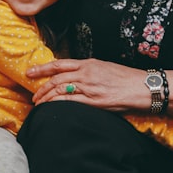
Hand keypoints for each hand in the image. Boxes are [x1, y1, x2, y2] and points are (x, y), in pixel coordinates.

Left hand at [29, 58, 143, 109]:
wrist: (142, 87)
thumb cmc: (127, 79)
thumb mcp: (105, 68)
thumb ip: (89, 71)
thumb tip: (75, 77)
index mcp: (88, 64)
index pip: (59, 64)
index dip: (42, 68)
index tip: (30, 72)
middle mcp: (86, 74)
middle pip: (56, 79)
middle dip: (41, 87)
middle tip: (33, 95)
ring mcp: (89, 87)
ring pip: (60, 90)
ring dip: (46, 98)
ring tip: (39, 104)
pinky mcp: (94, 101)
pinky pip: (70, 102)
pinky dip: (57, 104)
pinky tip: (51, 108)